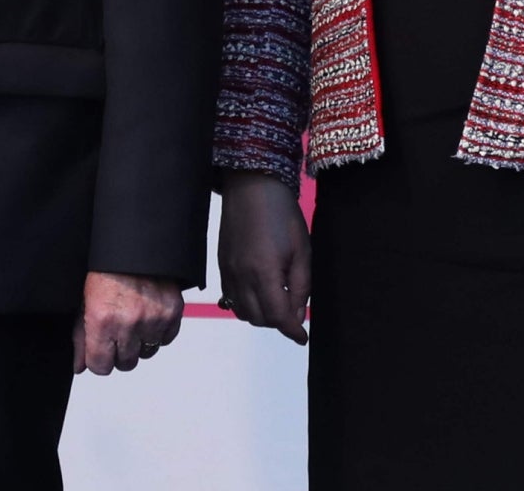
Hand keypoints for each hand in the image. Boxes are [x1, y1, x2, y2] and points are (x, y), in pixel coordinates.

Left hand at [73, 271, 183, 374]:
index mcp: (102, 319)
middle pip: (125, 364)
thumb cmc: (104, 270)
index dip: (98, 360)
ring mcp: (153, 318)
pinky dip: (157, 332)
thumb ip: (81, 337)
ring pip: (147, 353)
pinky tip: (147, 314)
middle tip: (116, 331)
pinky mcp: (173, 313)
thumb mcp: (83, 300)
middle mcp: (129, 322)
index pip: (101, 366)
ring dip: (139, 343)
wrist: (133, 244)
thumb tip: (80, 367)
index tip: (99, 351)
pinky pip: (165, 339)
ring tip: (132, 319)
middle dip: (119, 352)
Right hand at [215, 171, 310, 343]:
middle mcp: (240, 277)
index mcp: (263, 273)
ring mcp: (227, 271)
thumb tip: (297, 315)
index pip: (277, 317)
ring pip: (242, 312)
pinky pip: (230, 298)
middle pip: (258, 319)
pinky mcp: (220, 265)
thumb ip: (301, 287)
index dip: (293, 331)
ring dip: (261, 315)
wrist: (251, 186)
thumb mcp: (302, 252)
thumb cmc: (283, 216)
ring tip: (277, 300)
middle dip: (278, 322)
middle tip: (293, 311)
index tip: (303, 337)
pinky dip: (245, 304)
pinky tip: (259, 292)